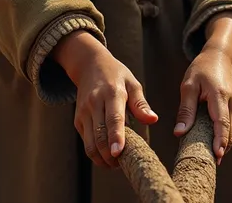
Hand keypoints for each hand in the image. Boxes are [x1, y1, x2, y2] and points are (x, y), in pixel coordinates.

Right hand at [52, 31, 157, 167]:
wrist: (89, 65)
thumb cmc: (116, 75)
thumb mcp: (132, 83)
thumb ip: (141, 103)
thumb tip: (153, 120)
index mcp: (112, 92)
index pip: (114, 118)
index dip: (116, 137)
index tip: (118, 153)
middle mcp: (95, 103)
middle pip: (100, 135)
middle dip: (110, 156)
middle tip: (123, 165)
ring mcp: (84, 112)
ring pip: (90, 143)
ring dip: (102, 159)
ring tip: (115, 164)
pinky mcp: (78, 120)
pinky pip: (86, 142)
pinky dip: (95, 153)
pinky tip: (107, 155)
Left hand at [174, 46, 231, 164]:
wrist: (219, 57)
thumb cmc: (200, 70)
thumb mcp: (188, 86)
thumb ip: (186, 110)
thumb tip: (179, 133)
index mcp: (219, 95)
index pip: (221, 121)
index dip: (220, 140)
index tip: (217, 156)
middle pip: (228, 131)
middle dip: (221, 148)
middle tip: (208, 165)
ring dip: (224, 145)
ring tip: (211, 161)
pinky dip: (225, 137)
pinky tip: (215, 147)